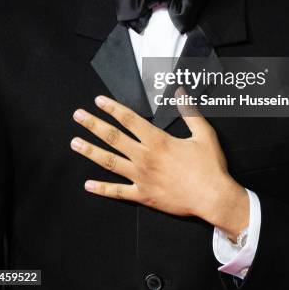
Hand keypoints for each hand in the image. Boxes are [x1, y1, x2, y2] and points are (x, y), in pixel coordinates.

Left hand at [71, 95, 248, 237]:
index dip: (112, 108)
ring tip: (75, 143)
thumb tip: (181, 92)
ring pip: (110, 162)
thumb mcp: (204, 134)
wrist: (213, 197)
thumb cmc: (209, 166)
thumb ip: (190, 112)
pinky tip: (88, 184)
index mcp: (158, 141)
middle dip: (93, 125)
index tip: (99, 101)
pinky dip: (102, 189)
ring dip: (91, 151)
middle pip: (113, 138)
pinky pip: (118, 192)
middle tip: (78, 116)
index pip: (129, 119)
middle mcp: (145, 157)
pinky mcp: (143, 195)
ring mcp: (141, 177)